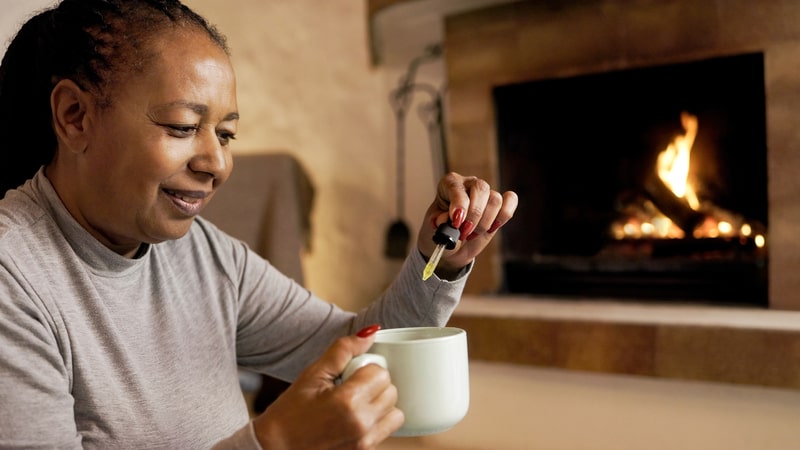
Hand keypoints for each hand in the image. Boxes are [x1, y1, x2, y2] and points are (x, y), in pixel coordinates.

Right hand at [252, 326, 402, 448]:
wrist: (277, 449)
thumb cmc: (290, 413)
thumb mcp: (313, 375)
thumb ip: (343, 350)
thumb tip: (370, 333)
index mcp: (348, 401)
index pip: (381, 373)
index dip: (365, 370)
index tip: (349, 376)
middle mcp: (361, 424)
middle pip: (391, 391)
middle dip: (374, 386)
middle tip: (350, 389)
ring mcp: (365, 442)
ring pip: (395, 413)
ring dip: (380, 406)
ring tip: (356, 406)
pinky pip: (386, 431)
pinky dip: (377, 424)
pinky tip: (355, 421)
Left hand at [418, 172, 517, 277]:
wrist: (451, 247)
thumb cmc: (440, 233)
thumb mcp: (432, 229)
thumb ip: (437, 223)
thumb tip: (444, 220)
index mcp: (448, 184)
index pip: (457, 187)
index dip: (459, 205)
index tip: (456, 222)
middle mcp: (468, 184)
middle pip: (481, 189)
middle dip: (474, 215)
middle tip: (464, 233)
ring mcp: (485, 193)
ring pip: (495, 199)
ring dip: (485, 222)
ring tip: (472, 234)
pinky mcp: (499, 205)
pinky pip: (510, 201)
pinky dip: (504, 215)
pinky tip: (492, 227)